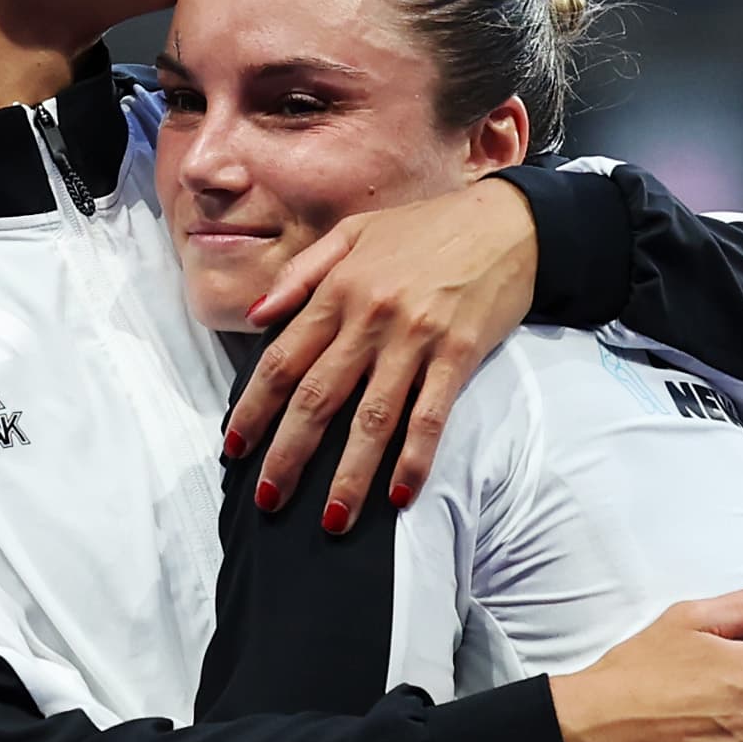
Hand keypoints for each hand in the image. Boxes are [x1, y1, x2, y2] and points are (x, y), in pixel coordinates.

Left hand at [223, 178, 534, 534]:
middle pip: (317, 397)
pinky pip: (431, 416)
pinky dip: (415, 458)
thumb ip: (302, 274)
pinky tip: (400, 496)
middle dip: (288, 454)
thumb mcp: (354, 232)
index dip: (254, 408)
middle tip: (269, 499)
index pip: (281, 360)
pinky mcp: (459, 354)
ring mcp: (415, 339)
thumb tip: (255, 315)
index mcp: (338, 290)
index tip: (234, 447)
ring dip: (349, 474)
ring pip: (372, 418)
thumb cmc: (426, 228)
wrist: (507, 220)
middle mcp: (370, 319)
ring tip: (333, 521)